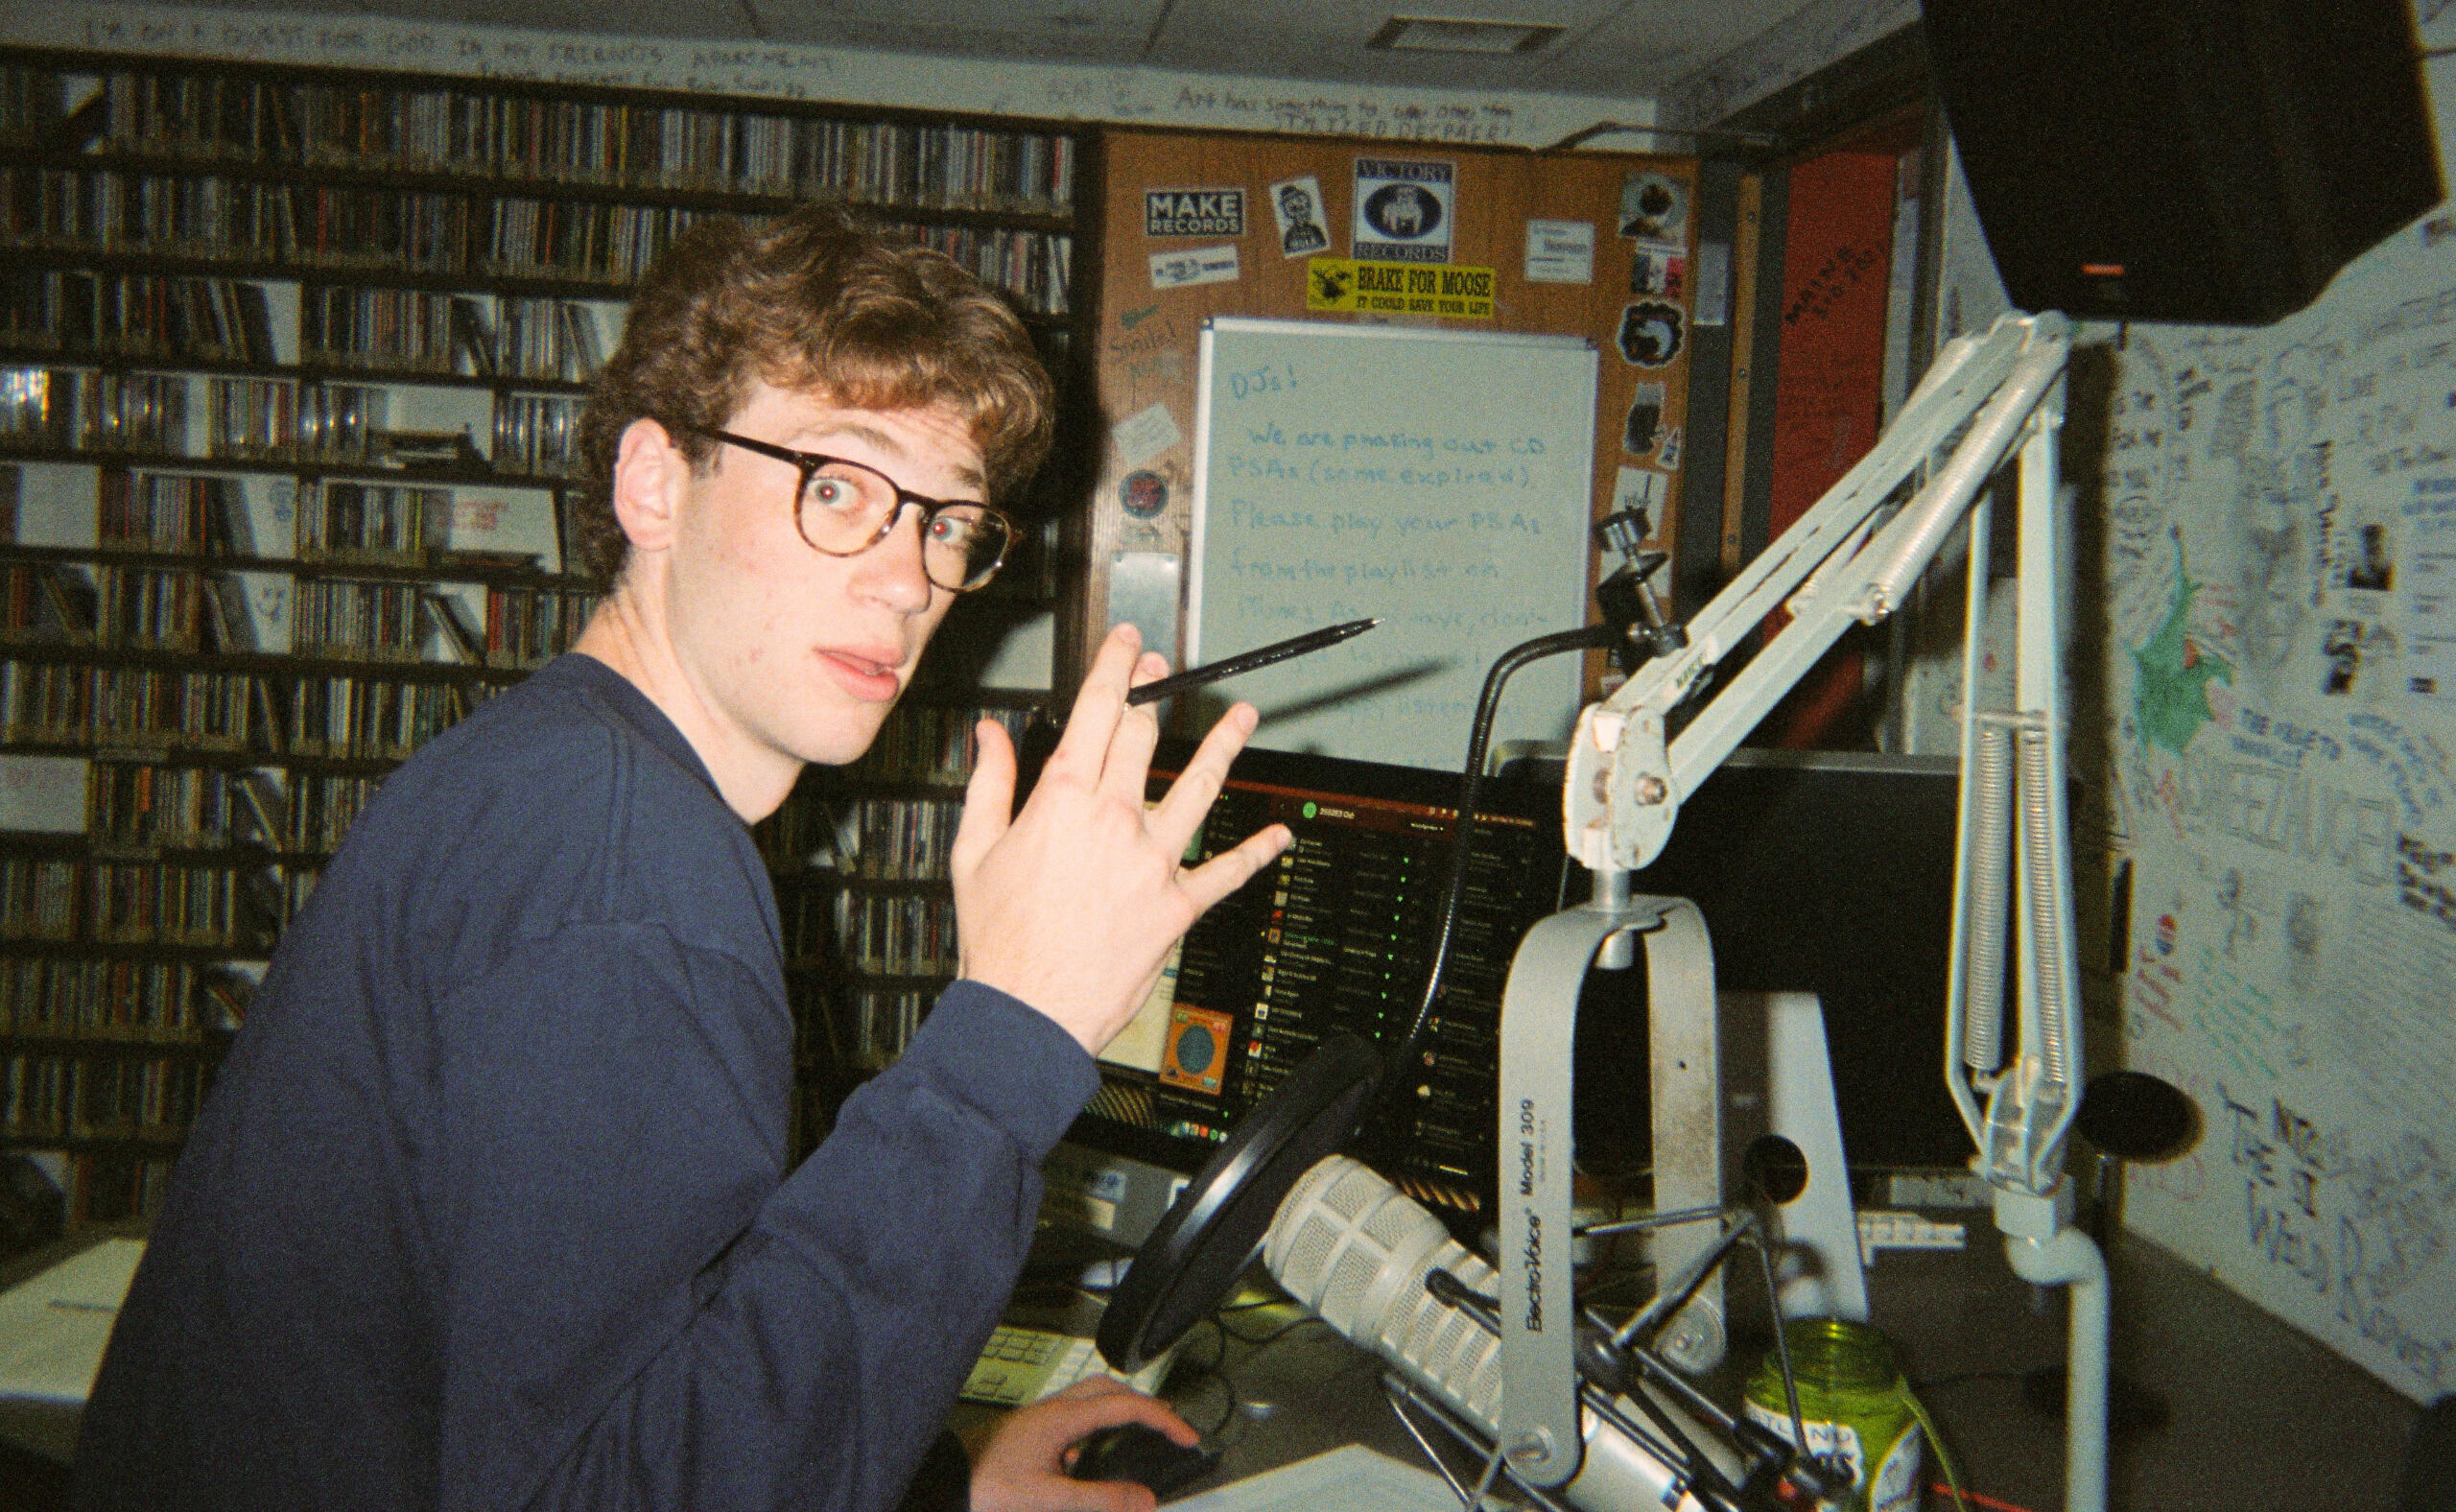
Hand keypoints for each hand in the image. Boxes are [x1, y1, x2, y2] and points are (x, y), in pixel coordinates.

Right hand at [952, 624, 1291, 1053]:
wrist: (1027, 1012)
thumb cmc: (997, 940)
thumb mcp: (974, 851)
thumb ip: (988, 783)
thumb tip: (988, 735)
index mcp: (1062, 800)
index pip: (1096, 713)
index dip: (1114, 670)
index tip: (1128, 646)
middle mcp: (1114, 820)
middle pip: (1143, 738)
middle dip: (1154, 694)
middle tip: (1163, 670)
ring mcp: (1152, 861)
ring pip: (1199, 787)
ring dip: (1224, 747)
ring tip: (1242, 717)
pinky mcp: (1177, 905)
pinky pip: (1227, 872)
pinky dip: (1257, 852)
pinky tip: (1280, 835)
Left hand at [968, 1377, 1198, 1511]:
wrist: (941, 1484)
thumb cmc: (982, 1486)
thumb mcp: (1047, 1499)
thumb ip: (1098, 1499)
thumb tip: (1143, 1500)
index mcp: (1061, 1418)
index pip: (1126, 1406)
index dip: (1163, 1420)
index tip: (1186, 1436)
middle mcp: (1051, 1411)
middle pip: (1110, 1390)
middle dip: (1144, 1405)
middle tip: (1165, 1429)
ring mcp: (1038, 1419)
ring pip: (1089, 1401)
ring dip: (1118, 1413)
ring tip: (1135, 1442)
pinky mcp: (1029, 1433)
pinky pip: (1072, 1419)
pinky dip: (1094, 1431)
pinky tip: (1088, 1464)